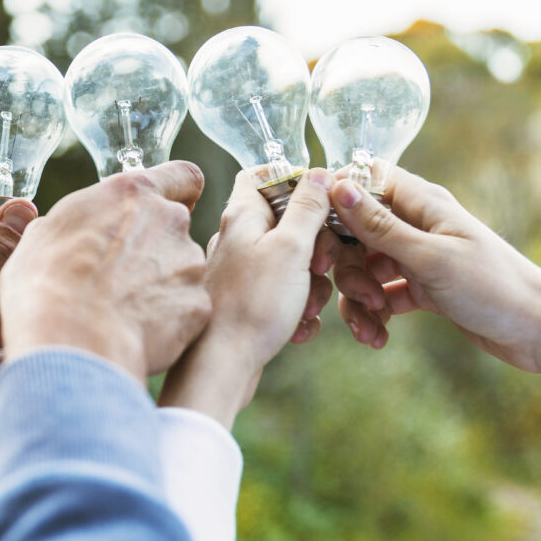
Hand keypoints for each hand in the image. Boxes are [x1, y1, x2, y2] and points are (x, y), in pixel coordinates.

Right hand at [0, 161, 210, 381]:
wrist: (71, 342)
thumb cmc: (46, 285)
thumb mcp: (44, 235)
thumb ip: (78, 221)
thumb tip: (75, 232)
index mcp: (132, 193)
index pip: (183, 175)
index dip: (178, 191)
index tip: (161, 209)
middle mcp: (170, 220)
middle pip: (176, 226)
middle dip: (156, 245)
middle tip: (119, 274)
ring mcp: (189, 263)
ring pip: (183, 267)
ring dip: (161, 282)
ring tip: (122, 308)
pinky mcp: (198, 304)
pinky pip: (186, 306)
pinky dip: (168, 317)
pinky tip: (136, 329)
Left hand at [159, 168, 333, 427]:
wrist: (221, 367)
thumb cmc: (253, 305)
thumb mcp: (290, 248)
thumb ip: (306, 208)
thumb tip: (316, 173)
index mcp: (242, 215)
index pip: (262, 176)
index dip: (294, 182)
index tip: (320, 203)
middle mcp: (237, 238)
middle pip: (287, 221)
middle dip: (315, 245)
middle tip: (318, 266)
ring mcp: (240, 270)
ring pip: (290, 261)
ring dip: (310, 283)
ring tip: (305, 306)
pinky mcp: (245, 300)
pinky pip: (282, 292)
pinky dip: (296, 308)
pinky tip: (297, 327)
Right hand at [329, 168, 540, 377]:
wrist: (539, 332)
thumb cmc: (492, 286)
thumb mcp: (429, 257)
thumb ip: (379, 225)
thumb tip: (338, 186)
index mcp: (421, 202)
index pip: (364, 181)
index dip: (336, 202)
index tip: (319, 234)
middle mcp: (415, 224)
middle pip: (356, 231)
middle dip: (348, 266)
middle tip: (363, 296)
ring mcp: (417, 255)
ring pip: (365, 266)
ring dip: (359, 297)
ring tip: (372, 326)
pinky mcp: (421, 286)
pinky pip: (382, 293)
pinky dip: (375, 313)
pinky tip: (378, 336)